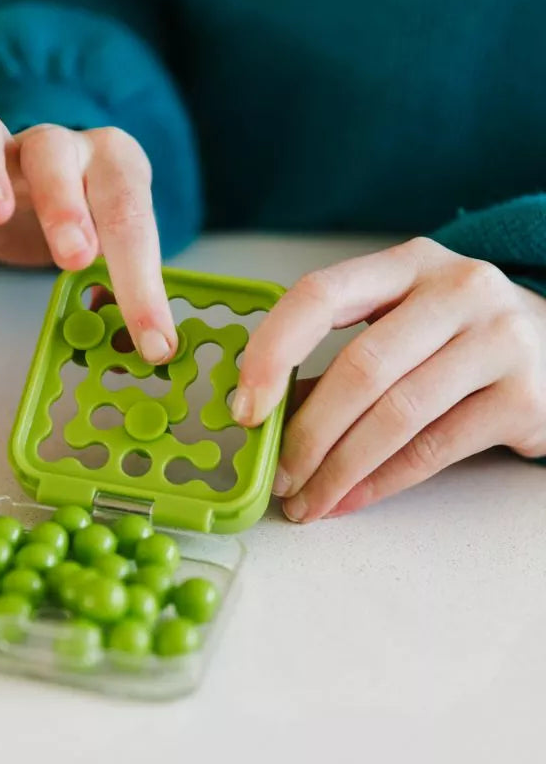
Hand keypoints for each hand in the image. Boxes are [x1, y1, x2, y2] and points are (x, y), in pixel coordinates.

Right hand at [0, 114, 176, 363]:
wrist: (55, 186)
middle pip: (53, 151)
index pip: (129, 215)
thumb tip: (159, 352)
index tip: (152, 340)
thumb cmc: (95, 218)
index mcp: (113, 163)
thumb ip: (133, 288)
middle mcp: (57, 147)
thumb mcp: (120, 250)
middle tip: (75, 255)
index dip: (141, 279)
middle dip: (64, 202)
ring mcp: (0, 156)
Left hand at [231, 237, 545, 522]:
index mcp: (408, 263)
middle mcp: (457, 290)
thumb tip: (268, 415)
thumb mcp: (401, 326)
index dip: (272, 352)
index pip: (320, 295)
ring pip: (396, 415)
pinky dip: (382, 481)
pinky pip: (434, 449)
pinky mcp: (525, 397)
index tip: (245, 408)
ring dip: (340, 469)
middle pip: (360, 367)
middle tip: (278, 476)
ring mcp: (499, 341)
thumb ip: (339, 362)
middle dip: (307, 434)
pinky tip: (350, 498)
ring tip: (307, 500)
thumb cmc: (459, 336)